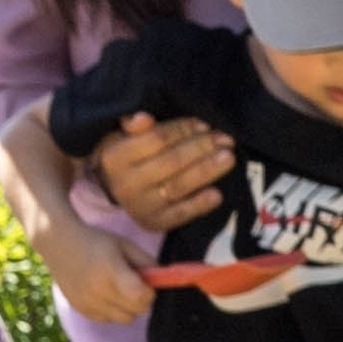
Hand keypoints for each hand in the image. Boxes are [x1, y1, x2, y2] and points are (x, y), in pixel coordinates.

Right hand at [34, 214, 154, 323]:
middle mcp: (97, 290)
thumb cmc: (97, 241)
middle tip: (134, 284)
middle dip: (141, 300)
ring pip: (124, 319)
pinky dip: (111, 310)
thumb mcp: (124, 244)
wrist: (58, 242)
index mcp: (110, 271)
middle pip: (136, 311)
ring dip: (127, 307)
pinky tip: (103, 292)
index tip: (147, 284)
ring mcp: (87, 302)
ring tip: (117, 288)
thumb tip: (164, 280)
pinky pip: (108, 319)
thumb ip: (147, 262)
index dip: (149, 293)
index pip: (140, 297)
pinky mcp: (80, 309)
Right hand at [94, 110, 231, 232]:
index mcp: (115, 156)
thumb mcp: (123, 135)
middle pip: (171, 162)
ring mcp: (139, 206)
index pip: (156, 139)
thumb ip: (134, 126)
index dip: (182, 130)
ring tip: (228, 158)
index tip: (204, 124)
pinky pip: (180, 215)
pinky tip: (217, 195)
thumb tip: (144, 118)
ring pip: (179, 186)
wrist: (114, 189)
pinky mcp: (153, 223)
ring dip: (207, 171)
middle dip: (201, 148)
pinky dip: (200, 205)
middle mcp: (125, 183)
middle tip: (225, 139)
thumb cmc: (127, 155)